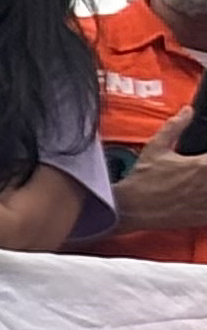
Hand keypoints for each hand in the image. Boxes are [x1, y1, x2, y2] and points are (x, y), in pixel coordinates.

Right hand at [116, 108, 206, 229]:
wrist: (130, 208)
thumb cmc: (142, 180)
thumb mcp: (156, 147)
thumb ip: (175, 126)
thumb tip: (187, 111)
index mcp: (203, 164)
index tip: (206, 159)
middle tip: (204, 170)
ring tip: (204, 181)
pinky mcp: (205, 217)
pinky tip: (203, 197)